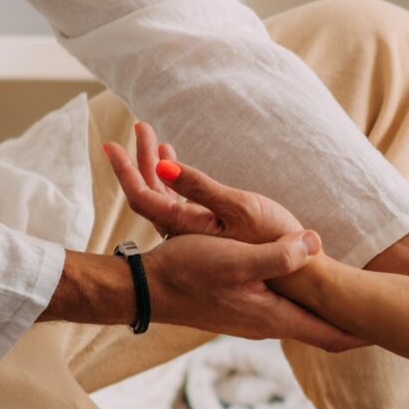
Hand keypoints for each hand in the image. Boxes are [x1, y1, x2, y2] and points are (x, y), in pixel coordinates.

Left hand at [105, 121, 306, 244]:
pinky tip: (181, 173)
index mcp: (185, 228)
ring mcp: (197, 240)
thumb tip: (163, 167)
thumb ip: (201, 188)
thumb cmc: (273, 241)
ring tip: (158, 141)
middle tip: (141, 126)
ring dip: (160, 169)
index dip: (125, 170)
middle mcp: (184, 237)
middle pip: (151, 196)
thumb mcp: (240, 210)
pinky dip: (177, 184)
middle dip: (142, 160)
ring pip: (167, 201)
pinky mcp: (213, 242)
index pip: (142, 198)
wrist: (298, 282)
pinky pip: (183, 209)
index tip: (110, 144)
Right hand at [145, 232, 365, 352]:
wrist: (147, 287)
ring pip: (305, 319)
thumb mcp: (236, 259)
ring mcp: (255, 318)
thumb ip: (278, 256)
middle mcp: (268, 324)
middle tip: (387, 312)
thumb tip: (317, 245)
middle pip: (324, 331)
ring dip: (331, 312)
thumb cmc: (189, 271)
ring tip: (359, 302)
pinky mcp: (242, 306)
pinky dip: (307, 303)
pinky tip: (312, 289)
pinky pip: (287, 309)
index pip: (332, 335)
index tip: (395, 328)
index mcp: (274, 317)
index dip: (364, 332)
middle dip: (354, 323)